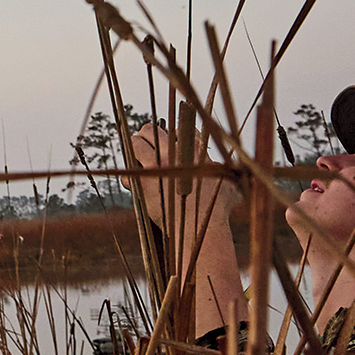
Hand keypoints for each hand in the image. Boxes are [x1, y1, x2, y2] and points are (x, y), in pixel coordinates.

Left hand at [122, 122, 236, 229]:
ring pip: (136, 144)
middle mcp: (173, 155)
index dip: (173, 130)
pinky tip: (134, 180)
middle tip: (145, 139)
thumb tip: (220, 163)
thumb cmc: (217, 208)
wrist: (200, 227)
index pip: (179, 127)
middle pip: (152, 130)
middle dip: (147, 133)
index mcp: (194, 150)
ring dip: (134, 146)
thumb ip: (219, 168)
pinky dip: (129, 175)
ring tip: (135, 152)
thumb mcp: (226, 181)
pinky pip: (128, 172)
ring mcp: (156, 168)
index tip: (170, 136)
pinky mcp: (144, 184)